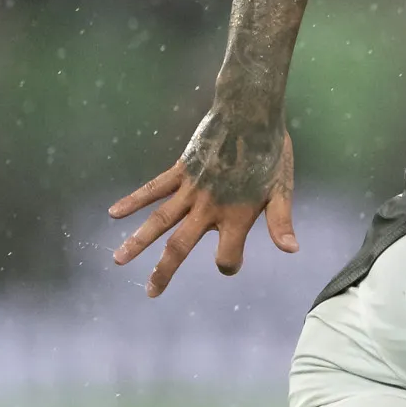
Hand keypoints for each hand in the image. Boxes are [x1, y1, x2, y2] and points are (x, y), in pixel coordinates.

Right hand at [108, 113, 297, 298]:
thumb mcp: (282, 189)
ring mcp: (190, 189)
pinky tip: (114, 212)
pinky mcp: (181, 170)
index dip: (229, 265)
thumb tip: (291, 250)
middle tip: (150, 292)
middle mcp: (209, 207)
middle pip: (180, 246)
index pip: (226, 255)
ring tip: (118, 259)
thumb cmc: (270, 153)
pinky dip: (133, 200)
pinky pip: (153, 189)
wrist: (249, 114)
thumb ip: (281, 221)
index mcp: (236, 216)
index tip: (229, 265)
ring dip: (138, 241)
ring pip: (159, 221)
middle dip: (164, 271)